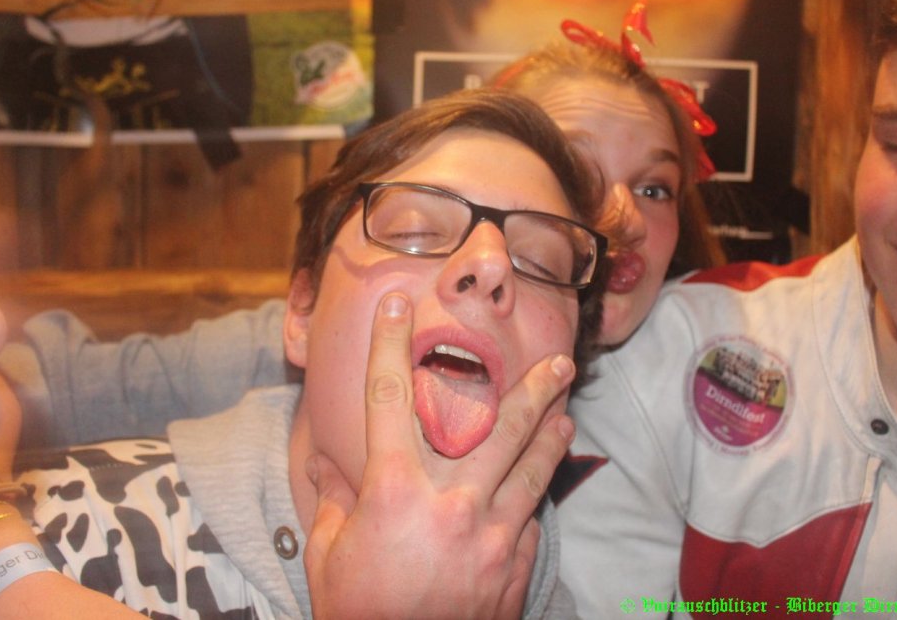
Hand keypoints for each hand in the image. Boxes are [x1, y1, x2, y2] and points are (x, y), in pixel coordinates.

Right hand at [304, 292, 575, 619]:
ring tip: (567, 407)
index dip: (390, 345)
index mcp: (394, 491)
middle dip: (534, 387)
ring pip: (532, 467)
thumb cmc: (357, 611)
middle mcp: (449, 502)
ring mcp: (490, 534)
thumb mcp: (328, 554)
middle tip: (561, 358)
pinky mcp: (513, 565)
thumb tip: (330, 467)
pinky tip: (545, 478)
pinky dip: (536, 495)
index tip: (397, 306)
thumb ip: (334, 502)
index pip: (389, 399)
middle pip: (499, 426)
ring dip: (551, 433)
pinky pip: (530, 518)